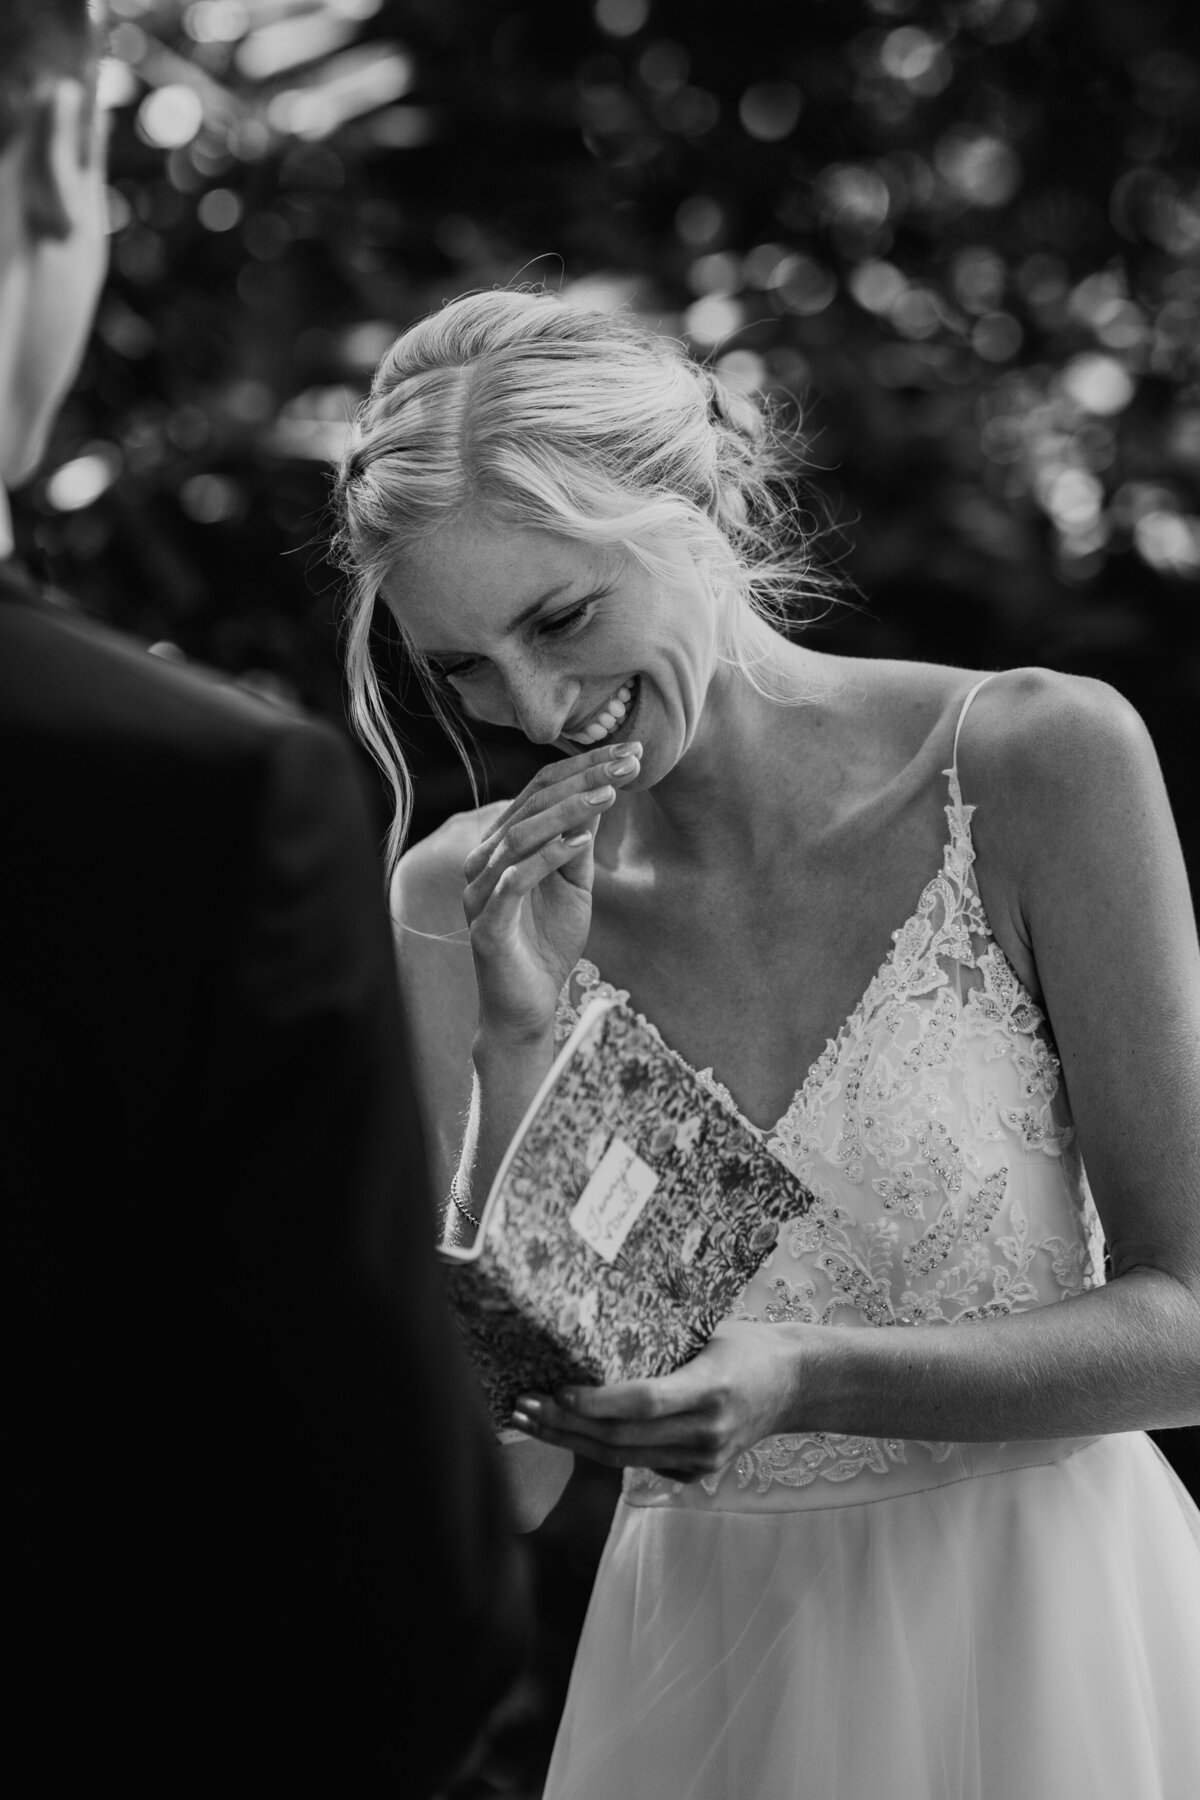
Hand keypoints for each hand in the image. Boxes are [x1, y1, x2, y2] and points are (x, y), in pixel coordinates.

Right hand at [462, 741, 640, 1044]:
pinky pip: (513, 882)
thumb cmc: (549, 942)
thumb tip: (601, 789)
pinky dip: (546, 859)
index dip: (585, 766)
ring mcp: (480, 892)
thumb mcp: (575, 883)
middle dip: (584, 779)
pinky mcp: (486, 925)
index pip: (540, 789)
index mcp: (502, 844)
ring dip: (567, 812)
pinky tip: (580, 843)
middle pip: (532, 803)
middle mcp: (483, 860)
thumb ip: (579, 841)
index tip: (631, 752)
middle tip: (628, 761)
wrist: (527, 1007)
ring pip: (520, 836)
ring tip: (609, 794)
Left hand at [511, 1320, 808, 1482]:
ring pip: (623, 1457)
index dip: (598, 1401)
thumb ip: (661, 1347)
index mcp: (711, 1388)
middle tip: (521, 1406)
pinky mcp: (698, 1472)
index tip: (557, 1391)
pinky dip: (600, 1450)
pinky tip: (565, 1433)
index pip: (645, 1401)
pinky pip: (639, 1463)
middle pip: (623, 1437)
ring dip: (570, 1441)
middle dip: (565, 1425)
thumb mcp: (707, 1332)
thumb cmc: (746, 1344)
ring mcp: (703, 1458)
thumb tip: (590, 1338)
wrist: (796, 1384)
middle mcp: (707, 1431)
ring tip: (528, 1422)